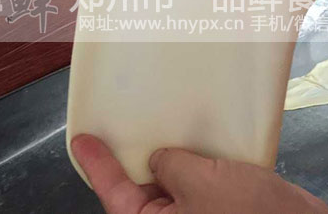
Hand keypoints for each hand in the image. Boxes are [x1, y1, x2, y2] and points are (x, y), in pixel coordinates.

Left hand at [71, 134, 327, 213]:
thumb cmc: (245, 212)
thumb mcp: (198, 182)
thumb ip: (169, 165)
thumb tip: (160, 159)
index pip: (115, 193)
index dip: (97, 163)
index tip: (82, 139)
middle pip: (140, 189)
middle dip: (131, 158)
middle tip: (118, 123)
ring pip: (169, 184)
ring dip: (164, 156)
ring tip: (152, 123)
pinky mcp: (217, 209)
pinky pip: (193, 182)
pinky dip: (190, 161)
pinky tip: (189, 137)